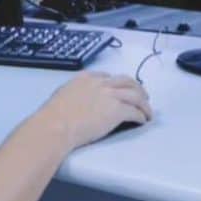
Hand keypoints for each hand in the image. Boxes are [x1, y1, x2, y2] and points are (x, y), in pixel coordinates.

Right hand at [37, 72, 151, 149]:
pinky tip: (142, 121)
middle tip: (143, 97)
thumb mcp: (62, 95)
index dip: (118, 83)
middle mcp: (100, 83)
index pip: (108, 76)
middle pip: (126, 81)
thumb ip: (74, 93)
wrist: (57, 124)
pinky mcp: (117, 110)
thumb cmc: (53, 115)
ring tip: (148, 112)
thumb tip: (76, 100)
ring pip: (135, 95)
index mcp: (86, 78)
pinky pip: (135, 111)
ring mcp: (110, 95)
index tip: (121, 90)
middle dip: (137, 88)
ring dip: (144, 104)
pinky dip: (141, 116)